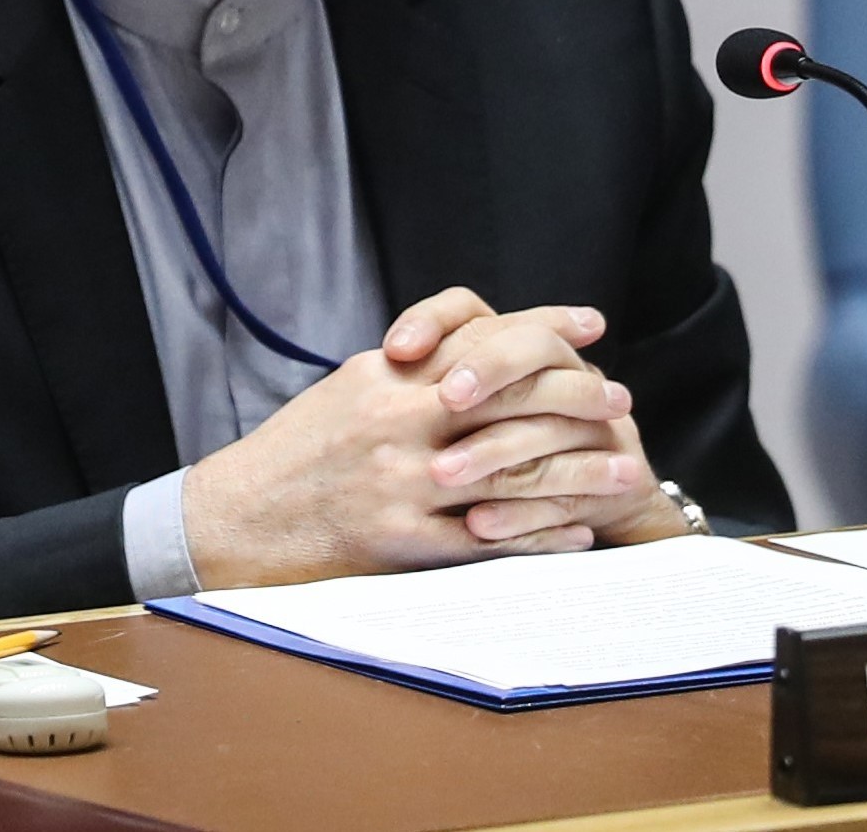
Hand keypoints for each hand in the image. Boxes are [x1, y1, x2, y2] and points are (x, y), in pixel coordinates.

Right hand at [182, 289, 650, 588]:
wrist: (240, 518)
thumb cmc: (297, 452)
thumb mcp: (349, 389)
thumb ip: (411, 370)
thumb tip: (472, 350)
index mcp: (388, 377)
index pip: (481, 339)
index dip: (543, 328)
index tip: (589, 326)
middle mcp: (400, 424)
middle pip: (510, 401)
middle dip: (575, 398)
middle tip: (620, 401)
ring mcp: (405, 484)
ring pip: (513, 474)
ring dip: (578, 474)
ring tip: (625, 471)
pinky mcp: (405, 540)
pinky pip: (489, 539)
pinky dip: (540, 537)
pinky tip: (579, 534)